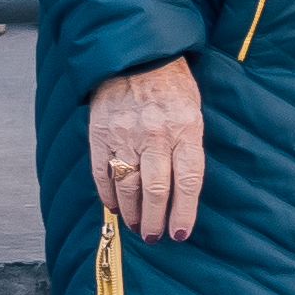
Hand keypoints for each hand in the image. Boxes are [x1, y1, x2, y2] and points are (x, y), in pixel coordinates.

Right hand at [87, 60, 202, 244]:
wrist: (135, 57)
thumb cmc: (173, 87)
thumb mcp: (194, 112)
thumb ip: (189, 147)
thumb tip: (185, 189)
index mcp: (185, 130)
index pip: (187, 181)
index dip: (183, 211)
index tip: (179, 234)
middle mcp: (155, 135)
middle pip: (156, 190)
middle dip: (155, 220)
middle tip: (153, 237)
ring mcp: (124, 135)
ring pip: (127, 186)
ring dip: (132, 212)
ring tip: (137, 227)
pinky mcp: (100, 134)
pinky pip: (103, 172)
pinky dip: (108, 194)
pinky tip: (115, 207)